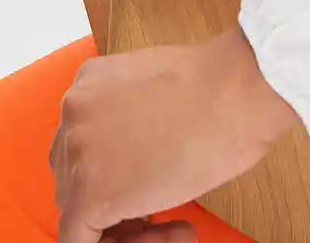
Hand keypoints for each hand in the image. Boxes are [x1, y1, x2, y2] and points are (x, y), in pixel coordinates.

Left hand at [50, 25, 299, 242]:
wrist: (236, 89)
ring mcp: (77, 152)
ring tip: (180, 227)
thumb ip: (129, 121)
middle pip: (74, 181)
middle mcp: (73, 112)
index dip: (117, 175)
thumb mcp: (157, 91)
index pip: (83, 147)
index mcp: (89, 84)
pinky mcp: (89, 193)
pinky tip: (178, 232)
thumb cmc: (219, 87)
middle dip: (119, 205)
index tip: (154, 185)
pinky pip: (83, 242)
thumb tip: (132, 160)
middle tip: (166, 216)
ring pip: (79, 214)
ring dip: (130, 230)